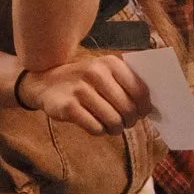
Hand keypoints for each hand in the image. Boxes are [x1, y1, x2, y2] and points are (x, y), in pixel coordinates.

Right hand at [17, 53, 152, 134]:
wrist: (43, 83)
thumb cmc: (83, 82)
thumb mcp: (103, 73)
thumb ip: (126, 84)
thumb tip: (150, 108)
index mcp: (109, 63)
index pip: (139, 90)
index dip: (144, 107)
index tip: (142, 113)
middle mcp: (94, 72)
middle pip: (128, 108)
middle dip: (129, 120)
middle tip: (124, 122)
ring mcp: (79, 89)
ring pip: (113, 120)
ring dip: (114, 128)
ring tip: (110, 126)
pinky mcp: (67, 107)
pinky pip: (95, 128)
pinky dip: (99, 131)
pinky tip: (94, 125)